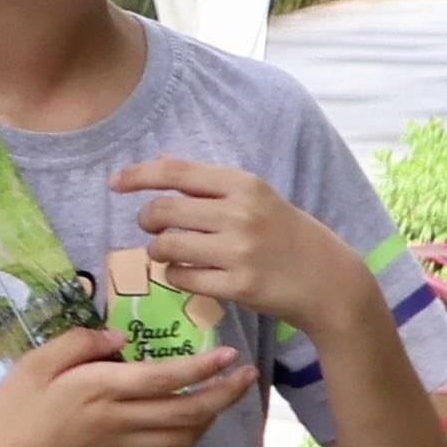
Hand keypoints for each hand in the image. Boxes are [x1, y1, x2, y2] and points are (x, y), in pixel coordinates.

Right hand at [0, 326, 250, 446]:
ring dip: (210, 418)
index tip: (228, 353)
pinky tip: (188, 430)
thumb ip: (78, 343)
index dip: (203, 366)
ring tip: (220, 397)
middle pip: (188, 411)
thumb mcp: (33, 362)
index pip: (166, 377)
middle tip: (245, 376)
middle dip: (224, 394)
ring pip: (184, 436)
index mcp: (100, 389)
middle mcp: (120, 420)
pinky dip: (186, 443)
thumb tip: (117, 337)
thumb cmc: (9, 411)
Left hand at [119, 156, 378, 335]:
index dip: (138, 175)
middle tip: (152, 229)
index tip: (115, 183)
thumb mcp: (258, 197)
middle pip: (162, 211)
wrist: (331, 281)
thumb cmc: (288, 235)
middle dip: (146, 221)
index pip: (175, 172)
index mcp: (244, 185)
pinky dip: (176, 276)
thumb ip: (211, 183)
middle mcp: (240, 214)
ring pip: (166, 247)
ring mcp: (239, 251)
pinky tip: (189, 274)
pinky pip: (182, 278)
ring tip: (171, 254)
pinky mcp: (239, 286)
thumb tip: (160, 160)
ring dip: (158, 252)